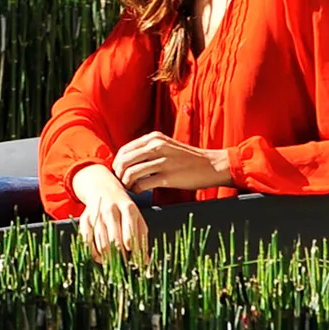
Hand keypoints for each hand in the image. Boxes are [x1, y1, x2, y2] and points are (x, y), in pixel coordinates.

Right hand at [70, 164, 148, 264]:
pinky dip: (93, 253)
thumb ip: (142, 238)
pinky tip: (101, 258)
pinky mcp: (85, 219)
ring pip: (101, 243)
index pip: (130, 235)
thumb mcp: (137, 217)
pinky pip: (87, 241)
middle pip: (115, 241)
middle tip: (124, 268)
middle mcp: (111, 209)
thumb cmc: (124, 207)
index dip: (132, 252)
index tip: (134, 262)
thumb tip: (145, 262)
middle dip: (120, 258)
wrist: (102, 188)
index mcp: (128, 208)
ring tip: (114, 265)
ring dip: (108, 258)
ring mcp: (97, 214)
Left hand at [110, 133, 230, 195]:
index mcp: (154, 138)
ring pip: (132, 172)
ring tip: (130, 188)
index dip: (118, 162)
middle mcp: (156, 146)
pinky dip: (137, 189)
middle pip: (125, 160)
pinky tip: (139, 192)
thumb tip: (130, 159)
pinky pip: (144, 184)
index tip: (118, 171)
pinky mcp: (169, 176)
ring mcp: (163, 161)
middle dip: (119, 173)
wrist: (210, 165)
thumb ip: (150, 149)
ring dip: (126, 183)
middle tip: (121, 182)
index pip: (125, 149)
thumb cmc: (187, 158)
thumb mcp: (166, 145)